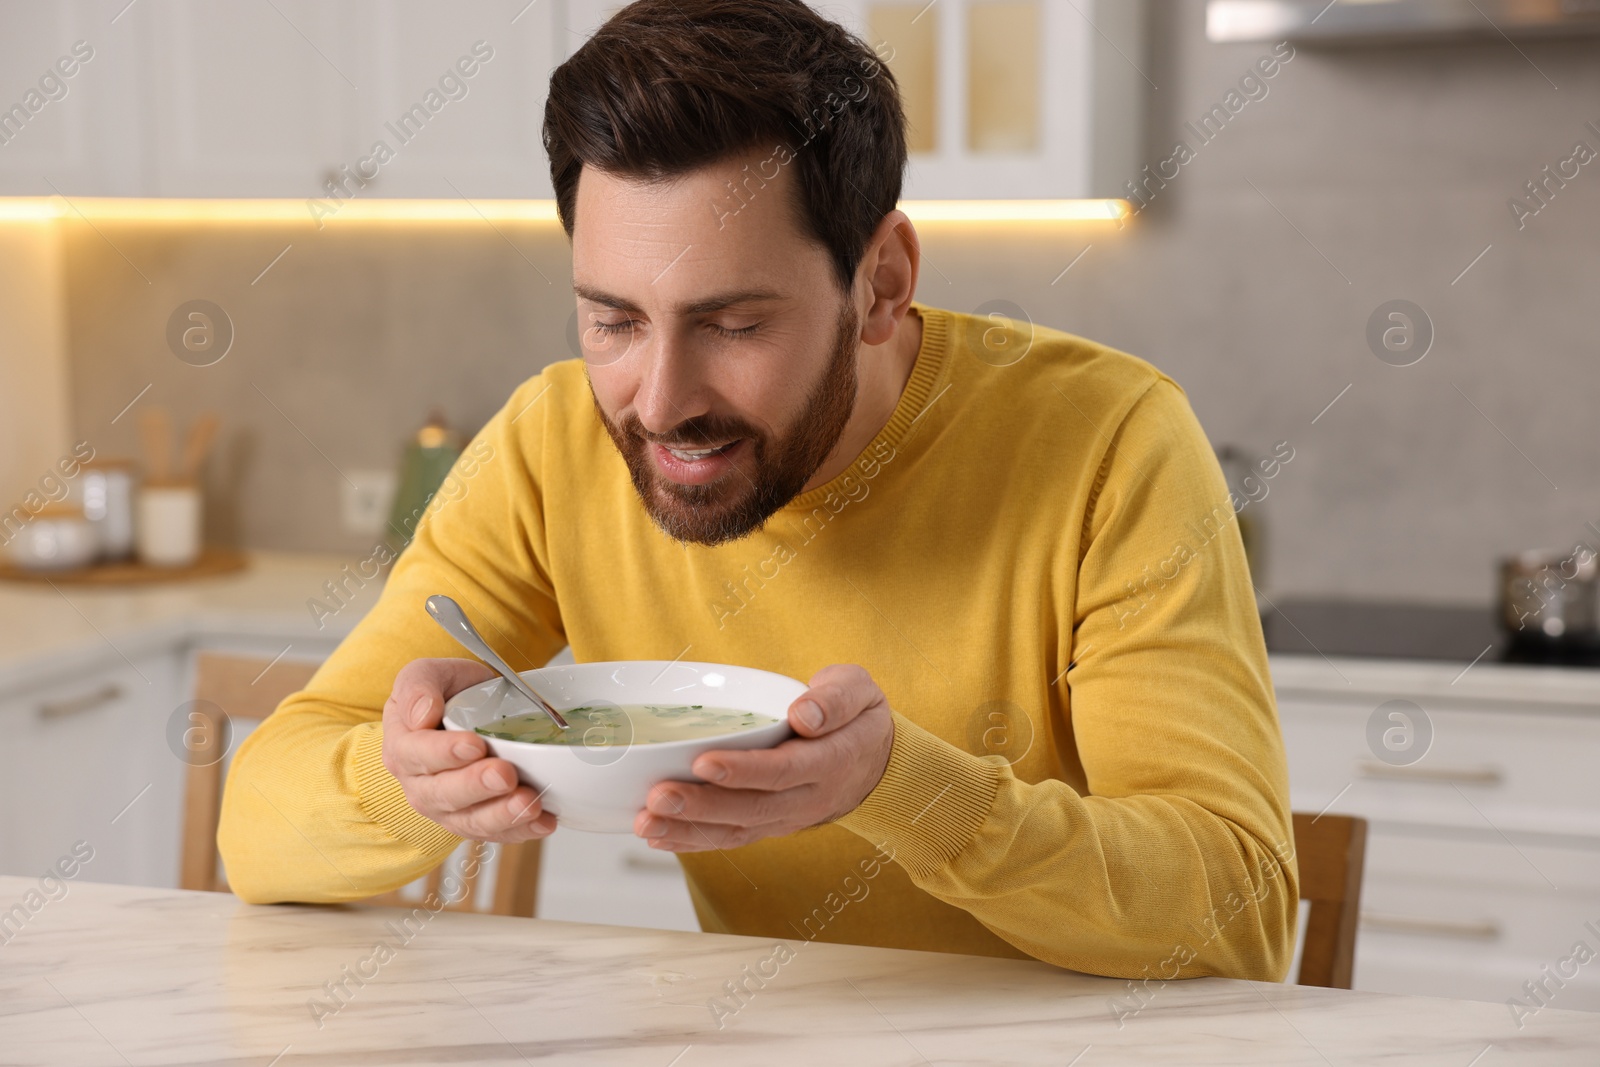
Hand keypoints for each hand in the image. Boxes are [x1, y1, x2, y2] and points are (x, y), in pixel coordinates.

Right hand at [381, 658, 556, 842]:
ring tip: (530, 803)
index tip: (474, 744)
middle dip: (477, 787)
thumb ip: (418, 686)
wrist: (469, 708)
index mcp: (403, 746)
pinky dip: (522, 830)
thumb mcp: (428, 673)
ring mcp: (447, 808)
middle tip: (506, 774)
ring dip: (502, 815)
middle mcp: (420, 784)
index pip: (417, 754)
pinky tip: (545, 821)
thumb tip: (422, 714)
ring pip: (470, 821)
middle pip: (444, 794)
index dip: (445, 753)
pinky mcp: (475, 821)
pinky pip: (496, 832)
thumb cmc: (447, 691)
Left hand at [633, 664, 894, 850]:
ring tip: (646, 823)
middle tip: (657, 796)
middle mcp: (808, 797)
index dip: (742, 770)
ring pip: (737, 831)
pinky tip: (659, 836)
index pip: (782, 770)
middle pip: (751, 808)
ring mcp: (788, 817)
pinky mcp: (771, 825)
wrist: (877, 762)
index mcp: (830, 760)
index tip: (703, 762)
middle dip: (701, 806)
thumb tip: (804, 715)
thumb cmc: (857, 717)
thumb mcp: (859, 690)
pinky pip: (733, 839)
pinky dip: (694, 841)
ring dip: (689, 830)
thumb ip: (835, 699)